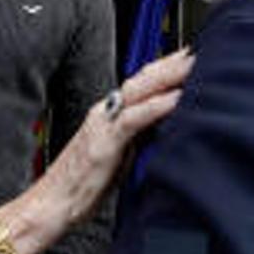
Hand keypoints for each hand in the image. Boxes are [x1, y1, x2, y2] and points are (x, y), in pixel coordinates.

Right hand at [46, 48, 193, 223]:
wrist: (50, 204)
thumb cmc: (81, 186)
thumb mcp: (118, 156)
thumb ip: (137, 139)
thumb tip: (163, 132)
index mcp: (109, 114)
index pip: (143, 82)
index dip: (167, 66)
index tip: (194, 57)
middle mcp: (106, 112)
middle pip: (144, 78)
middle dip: (174, 62)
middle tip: (203, 48)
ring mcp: (104, 124)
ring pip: (140, 90)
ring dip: (169, 75)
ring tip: (196, 63)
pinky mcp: (105, 142)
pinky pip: (134, 118)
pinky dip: (156, 106)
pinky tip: (176, 99)